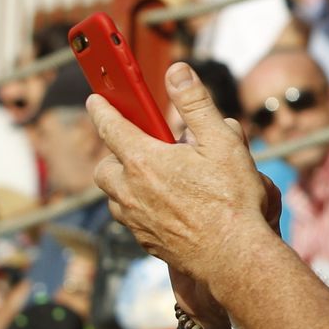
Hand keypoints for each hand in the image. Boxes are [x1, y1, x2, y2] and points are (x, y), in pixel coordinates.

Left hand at [87, 62, 279, 288]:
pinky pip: (129, 218)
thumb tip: (177, 72)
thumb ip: (195, 103)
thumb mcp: (221, 141)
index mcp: (144, 161)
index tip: (95, 99)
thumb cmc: (231, 199)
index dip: (102, 109)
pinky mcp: (145, 241)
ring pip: (114, 195)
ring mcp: (135, 220)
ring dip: (125, 182)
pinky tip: (165, 205)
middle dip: (114, 154)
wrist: (233, 256)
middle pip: (105, 167)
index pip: (111, 126)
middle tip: (138, 146)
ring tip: (154, 177)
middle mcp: (131, 190)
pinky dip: (137, 206)